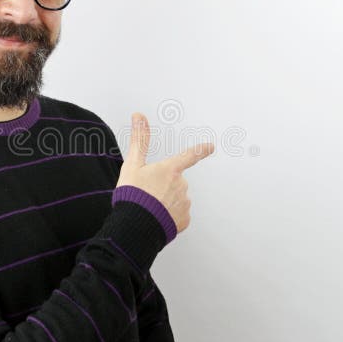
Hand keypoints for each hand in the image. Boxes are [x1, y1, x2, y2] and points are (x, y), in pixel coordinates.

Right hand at [116, 112, 213, 233]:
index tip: (210, 146)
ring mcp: (184, 203)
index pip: (189, 156)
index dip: (200, 150)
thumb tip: (139, 116)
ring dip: (166, 202)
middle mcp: (181, 185)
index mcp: (170, 170)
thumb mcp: (132, 165)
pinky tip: (157, 218)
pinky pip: (178, 215)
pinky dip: (169, 216)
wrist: (135, 226)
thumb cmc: (133, 195)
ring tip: (149, 208)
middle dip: (164, 186)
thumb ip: (139, 140)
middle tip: (147, 194)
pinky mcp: (184, 220)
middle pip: (175, 181)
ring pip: (177, 199)